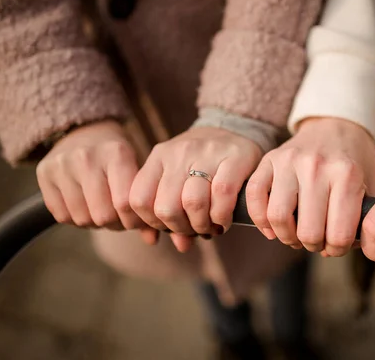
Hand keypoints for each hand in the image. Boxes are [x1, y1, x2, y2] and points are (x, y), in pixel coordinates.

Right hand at [37, 120, 145, 230]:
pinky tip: (86, 206)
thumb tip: (153, 240)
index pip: (125, 203)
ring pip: (82, 219)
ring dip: (96, 223)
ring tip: (103, 211)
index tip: (137, 219)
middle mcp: (87, 156)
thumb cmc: (118, 158)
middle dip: (116, 224)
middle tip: (120, 218)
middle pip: (103, 215)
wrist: (84, 131)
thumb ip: (145, 204)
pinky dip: (77, 219)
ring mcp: (62, 164)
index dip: (134, 221)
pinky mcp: (44, 173)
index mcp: (116, 152)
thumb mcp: (137, 171)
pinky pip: (61, 216)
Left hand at [129, 127, 261, 251]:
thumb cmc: (204, 163)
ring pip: (193, 203)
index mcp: (159, 157)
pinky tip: (223, 220)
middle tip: (193, 229)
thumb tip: (180, 246)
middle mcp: (179, 153)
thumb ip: (171, 211)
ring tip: (209, 226)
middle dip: (180, 228)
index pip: (138, 200)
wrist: (236, 128)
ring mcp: (206, 153)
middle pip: (166, 208)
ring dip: (202, 225)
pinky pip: (222, 196)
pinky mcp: (234, 158)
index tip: (169, 227)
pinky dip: (221, 217)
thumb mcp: (179, 178)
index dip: (152, 223)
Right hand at [246, 118, 374, 256]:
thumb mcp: (371, 186)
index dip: (337, 249)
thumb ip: (362, 220)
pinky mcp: (269, 158)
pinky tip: (272, 227)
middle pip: (308, 232)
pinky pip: (254, 196)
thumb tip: (332, 251)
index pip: (339, 235)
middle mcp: (317, 167)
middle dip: (312, 246)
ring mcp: (290, 161)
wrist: (337, 123)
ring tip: (295, 236)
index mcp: (347, 175)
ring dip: (286, 236)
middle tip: (316, 241)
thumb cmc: (355, 161)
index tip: (336, 245)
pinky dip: (260, 220)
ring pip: (278, 217)